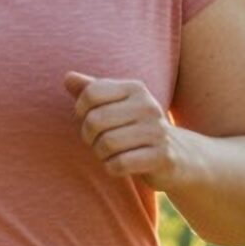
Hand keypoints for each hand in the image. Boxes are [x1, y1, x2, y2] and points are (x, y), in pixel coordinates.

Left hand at [64, 71, 184, 184]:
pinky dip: (112, 168)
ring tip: (111, 153)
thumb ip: (91, 90)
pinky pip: (120, 164)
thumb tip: (67, 77)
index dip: (81, 111)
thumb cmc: (135, 126)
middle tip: (98, 141)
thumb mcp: (116, 104)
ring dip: (101, 154)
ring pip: (106, 144)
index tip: (90, 119)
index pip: (90, 94)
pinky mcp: (161, 157)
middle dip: (89, 136)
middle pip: (95, 120)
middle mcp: (148, 106)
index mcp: (135, 88)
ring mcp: (157, 131)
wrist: (177, 154)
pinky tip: (120, 165)